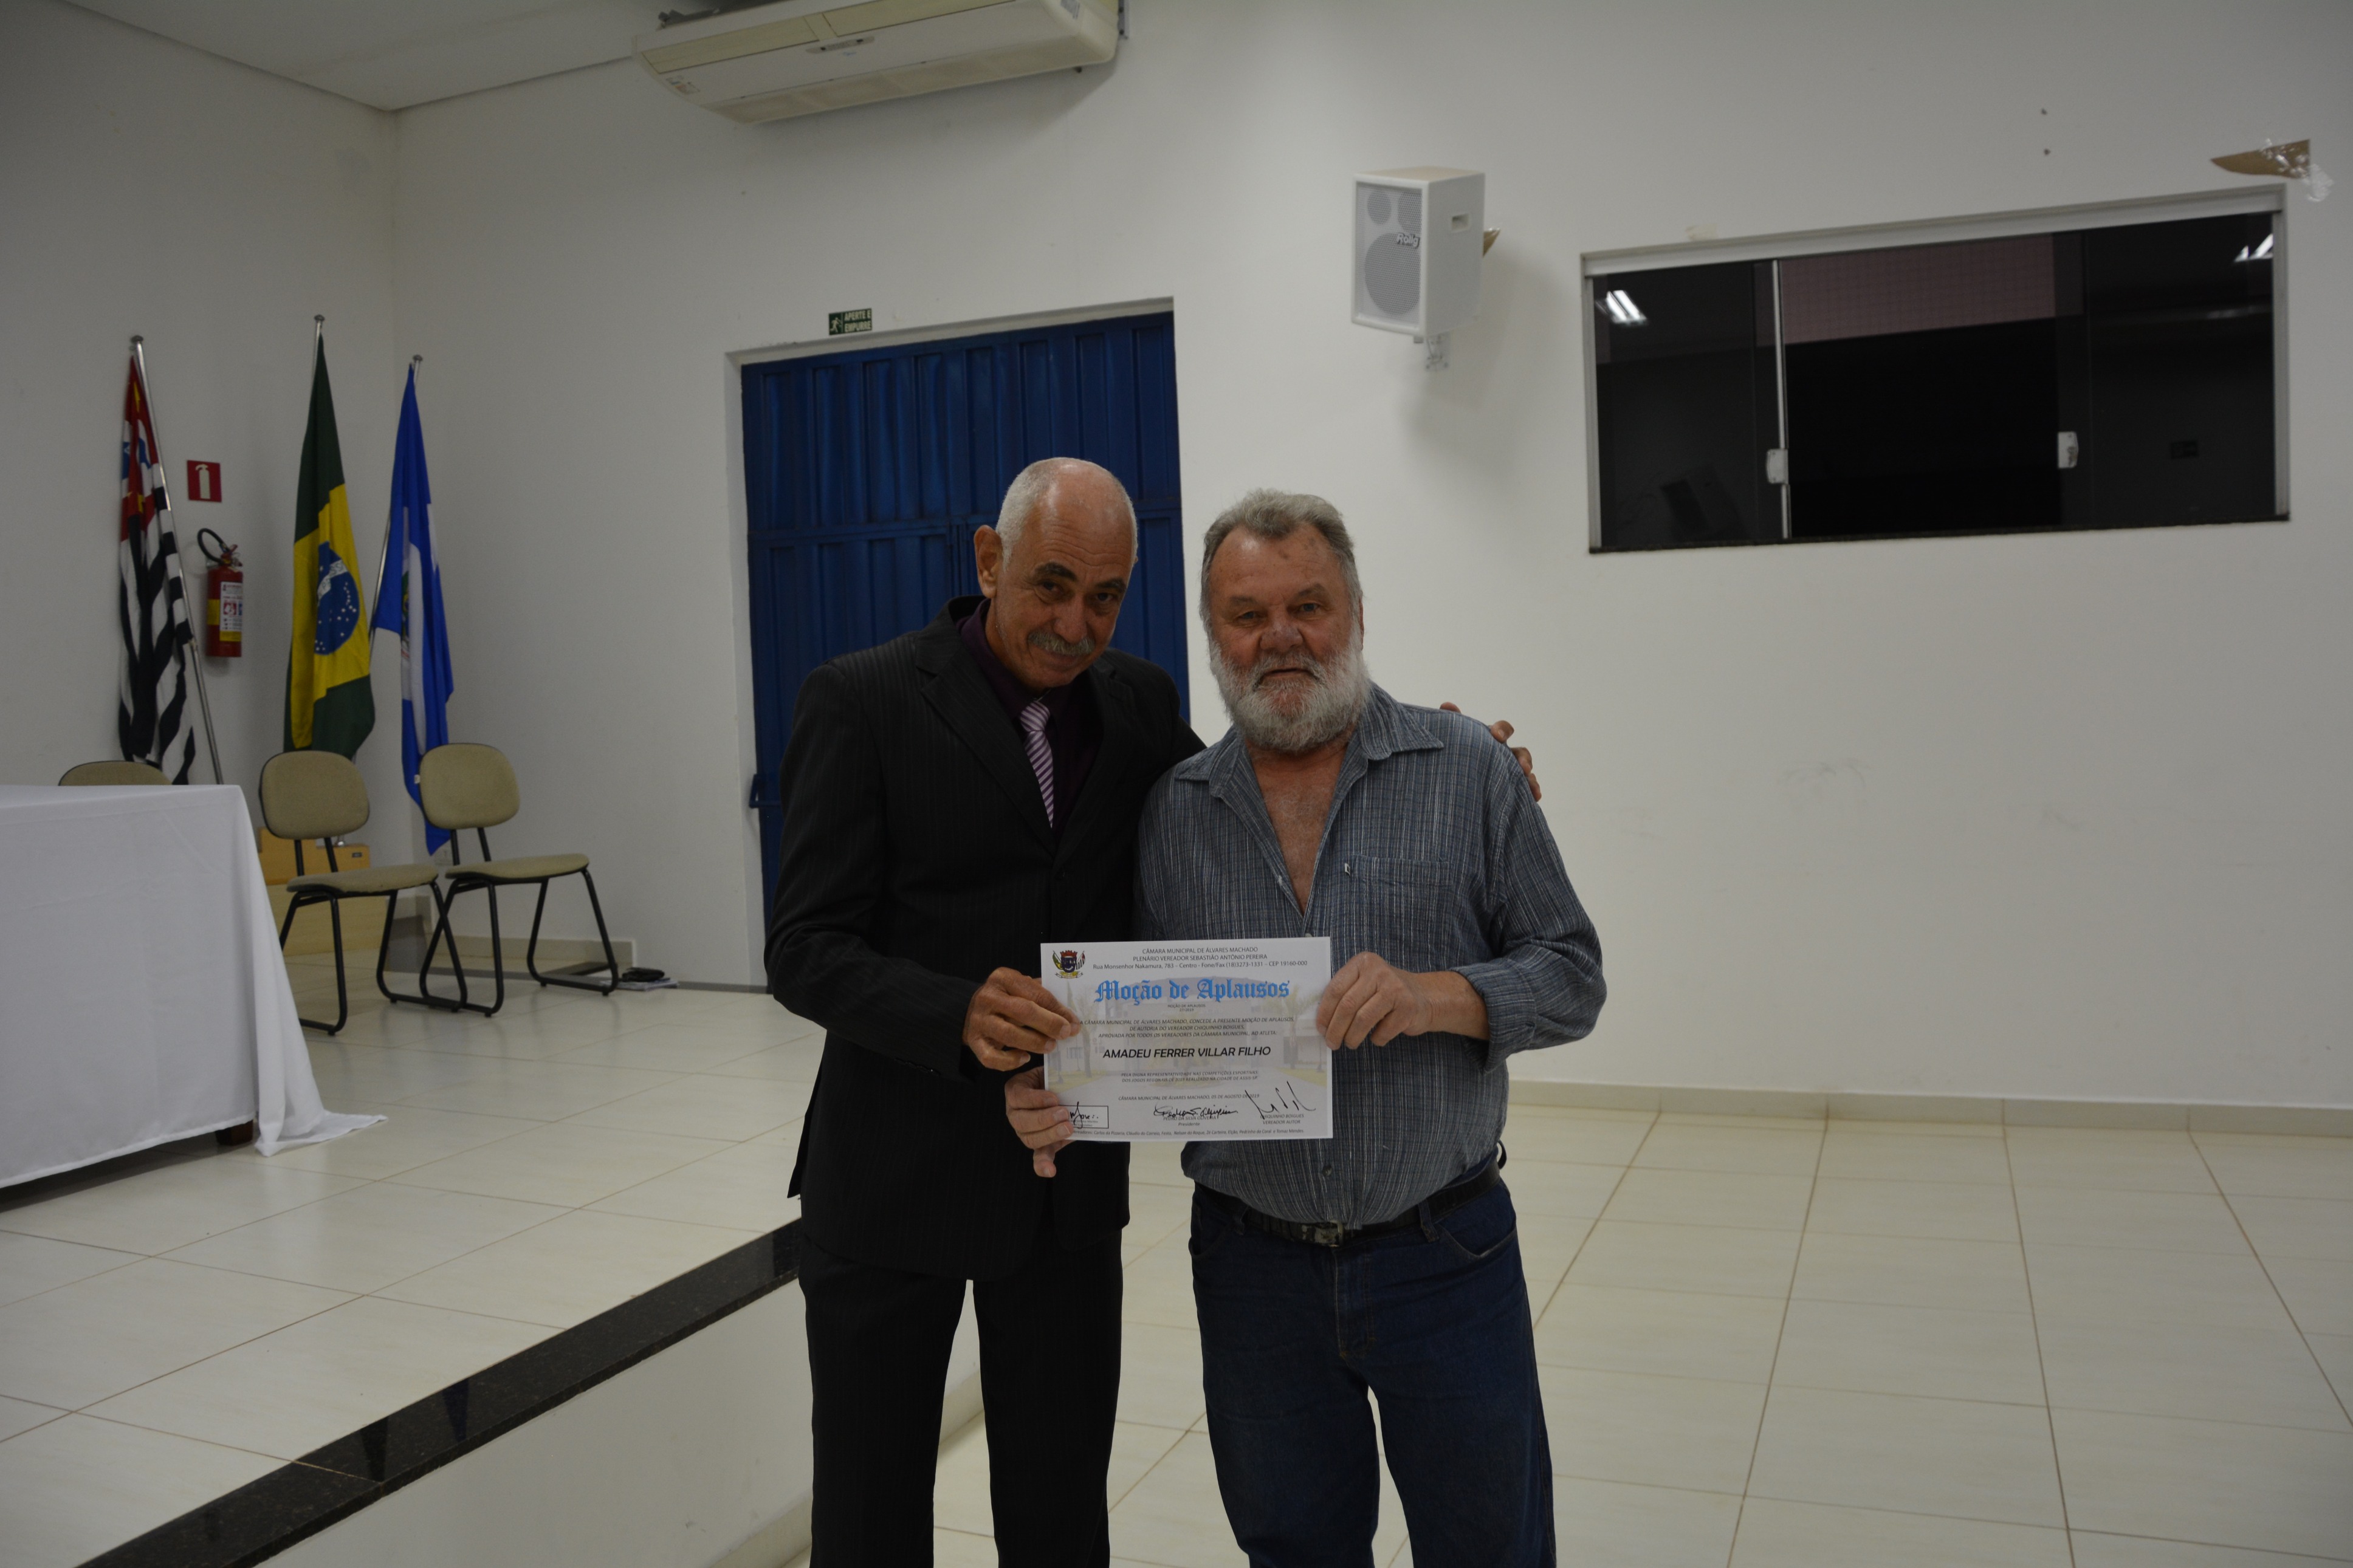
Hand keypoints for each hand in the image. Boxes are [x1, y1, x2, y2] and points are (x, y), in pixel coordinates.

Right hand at [962, 968, 1078, 1071]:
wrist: (971, 1010)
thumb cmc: (1007, 1000)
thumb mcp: (1021, 989)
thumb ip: (1042, 997)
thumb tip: (1070, 1017)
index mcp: (1003, 978)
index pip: (1035, 993)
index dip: (1057, 1009)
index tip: (1074, 1022)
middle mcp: (988, 997)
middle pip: (1022, 1011)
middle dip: (1048, 1024)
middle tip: (1065, 1034)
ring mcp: (979, 1020)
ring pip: (1008, 1034)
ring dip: (1034, 1042)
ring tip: (1051, 1047)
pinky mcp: (973, 1042)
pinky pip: (991, 1057)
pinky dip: (1009, 1061)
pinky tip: (1024, 1058)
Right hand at [1006, 1066, 1074, 1177]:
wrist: (1064, 1091)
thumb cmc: (1055, 1079)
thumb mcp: (1052, 1071)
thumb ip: (1055, 1073)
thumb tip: (1069, 1072)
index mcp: (1015, 1091)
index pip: (1018, 1097)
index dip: (1035, 1099)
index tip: (1054, 1098)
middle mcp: (1015, 1113)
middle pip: (1021, 1121)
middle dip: (1044, 1119)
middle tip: (1064, 1113)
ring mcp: (1025, 1131)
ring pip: (1030, 1138)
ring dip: (1050, 1135)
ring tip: (1068, 1128)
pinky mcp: (1040, 1144)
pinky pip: (1038, 1156)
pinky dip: (1043, 1164)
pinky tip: (1050, 1170)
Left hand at [1317, 952, 1489, 1047]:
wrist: (1425, 996)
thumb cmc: (1385, 993)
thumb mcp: (1365, 984)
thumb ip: (1345, 994)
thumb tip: (1321, 1022)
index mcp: (1363, 962)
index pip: (1336, 988)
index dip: (1325, 1012)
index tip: (1320, 1028)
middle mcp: (1379, 971)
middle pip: (1347, 1005)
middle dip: (1336, 1029)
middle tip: (1332, 1043)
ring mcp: (1396, 988)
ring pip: (1363, 1019)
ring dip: (1352, 1037)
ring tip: (1350, 1044)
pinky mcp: (1408, 1006)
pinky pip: (1383, 1031)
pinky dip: (1376, 1039)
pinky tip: (1377, 1037)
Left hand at [1441, 702, 1539, 800]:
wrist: (1453, 783)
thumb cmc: (1458, 754)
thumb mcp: (1455, 739)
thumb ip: (1453, 723)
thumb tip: (1447, 705)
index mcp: (1493, 740)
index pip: (1504, 729)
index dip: (1503, 730)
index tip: (1497, 735)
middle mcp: (1505, 754)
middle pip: (1521, 752)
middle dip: (1524, 758)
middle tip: (1523, 767)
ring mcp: (1511, 772)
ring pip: (1526, 772)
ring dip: (1531, 777)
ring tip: (1531, 786)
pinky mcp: (1512, 789)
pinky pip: (1526, 790)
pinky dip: (1532, 792)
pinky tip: (1535, 796)